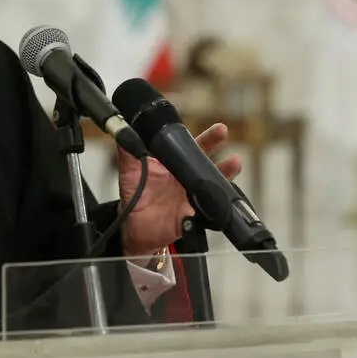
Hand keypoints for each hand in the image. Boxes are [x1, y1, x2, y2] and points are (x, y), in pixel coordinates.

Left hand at [117, 123, 241, 257]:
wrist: (134, 228)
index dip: (205, 139)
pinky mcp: (194, 215)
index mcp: (173, 165)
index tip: (218, 129)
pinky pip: (209, 210)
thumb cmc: (135, 196)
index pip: (191, 148)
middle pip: (207, 164)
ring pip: (214, 185)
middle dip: (219, 150)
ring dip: (225, 174)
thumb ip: (128, 151)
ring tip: (234, 163)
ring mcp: (192, 197)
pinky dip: (216, 204)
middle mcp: (186, 179)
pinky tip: (221, 199)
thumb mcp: (130, 171)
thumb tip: (122, 130)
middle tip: (224, 136)